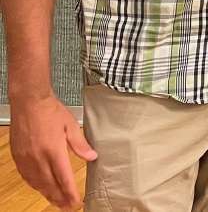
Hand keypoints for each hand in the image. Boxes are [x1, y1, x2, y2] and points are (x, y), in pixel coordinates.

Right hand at [10, 94, 97, 208]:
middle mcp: (38, 157)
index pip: (64, 178)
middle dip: (59, 198)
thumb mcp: (71, 125)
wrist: (29, 102)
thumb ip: (80, 144)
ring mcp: (26, 158)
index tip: (77, 202)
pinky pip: (26, 176)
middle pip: (49, 184)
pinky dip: (35, 184)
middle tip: (67, 207)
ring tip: (56, 201)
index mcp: (53, 150)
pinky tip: (40, 187)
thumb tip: (92, 157)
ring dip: (47, 194)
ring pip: (37, 183)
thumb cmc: (50, 110)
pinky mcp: (19, 156)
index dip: (70, 192)